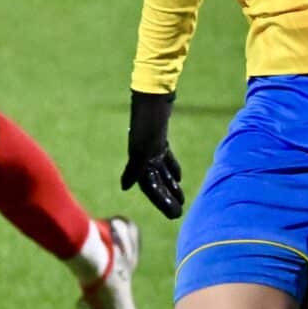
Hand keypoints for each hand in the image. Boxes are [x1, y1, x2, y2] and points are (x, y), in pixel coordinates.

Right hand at [123, 90, 183, 218]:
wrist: (153, 94)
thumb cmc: (148, 119)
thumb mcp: (142, 146)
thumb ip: (134, 167)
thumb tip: (125, 186)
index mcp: (140, 158)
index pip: (150, 186)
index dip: (160, 200)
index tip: (173, 214)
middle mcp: (144, 154)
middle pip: (156, 182)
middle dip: (167, 197)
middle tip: (179, 213)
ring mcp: (151, 146)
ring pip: (161, 172)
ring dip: (170, 186)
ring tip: (181, 199)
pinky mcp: (157, 138)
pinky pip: (164, 158)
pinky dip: (171, 168)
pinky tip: (178, 178)